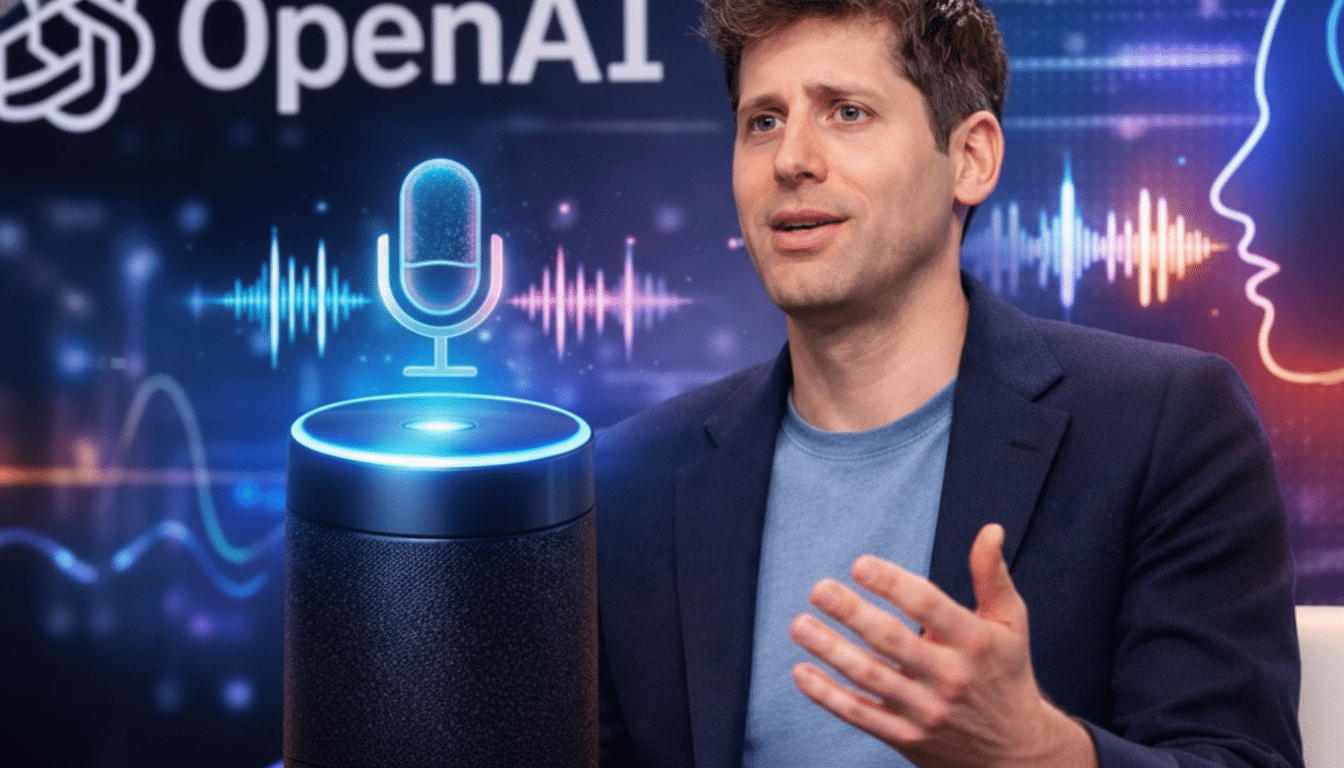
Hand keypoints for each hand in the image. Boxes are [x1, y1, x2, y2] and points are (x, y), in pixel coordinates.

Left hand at [789, 524, 1096, 767]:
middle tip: (819, 589)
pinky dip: (828, 696)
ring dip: (830, 650)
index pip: (928, 606)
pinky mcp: (906, 737)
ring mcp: (926, 710)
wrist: (1014, 751)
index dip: (892, 584)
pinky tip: (801, 672)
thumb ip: (992, 576)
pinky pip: (860, 715)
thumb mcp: (1010, 623)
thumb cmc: (1005, 673)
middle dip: (852, 613)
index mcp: (974, 641)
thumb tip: (990, 530)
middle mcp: (950, 677)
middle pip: (892, 640)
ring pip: (870, 677)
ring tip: (800, 625)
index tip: (860, 565)